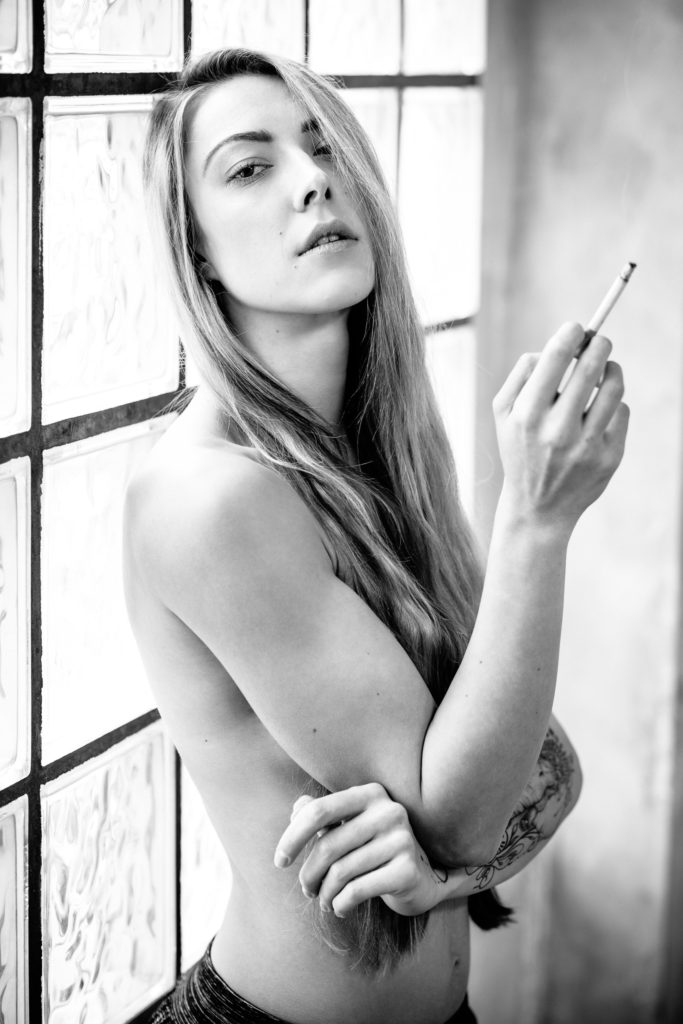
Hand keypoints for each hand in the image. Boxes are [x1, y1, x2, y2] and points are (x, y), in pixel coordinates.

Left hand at [274, 783, 442, 917]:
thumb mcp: (350, 826)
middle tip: (306, 890)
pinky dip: (341, 903)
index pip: (319, 811)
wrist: (420, 876)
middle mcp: (389, 811)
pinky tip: (340, 908)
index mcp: (370, 793)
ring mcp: (402, 839)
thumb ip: (322, 814)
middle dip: (309, 873)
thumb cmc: (374, 848)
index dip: (292, 836)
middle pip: (328, 845)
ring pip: (341, 872)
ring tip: (324, 901)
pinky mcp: (407, 870)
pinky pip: (358, 890)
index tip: (279, 861)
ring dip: (325, 893)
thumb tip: (296, 809)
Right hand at [492, 321, 628, 534]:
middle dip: (599, 345)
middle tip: (598, 342)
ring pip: (614, 387)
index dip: (571, 334)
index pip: (556, 357)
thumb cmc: (519, 451)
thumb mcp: (502, 414)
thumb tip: (554, 346)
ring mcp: (586, 446)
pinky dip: (613, 405)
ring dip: (612, 370)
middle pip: (592, 366)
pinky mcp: (609, 458)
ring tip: (604, 372)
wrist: (537, 509)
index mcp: (527, 415)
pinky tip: (599, 411)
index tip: (577, 328)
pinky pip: (622, 412)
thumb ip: (522, 374)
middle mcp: (557, 431)